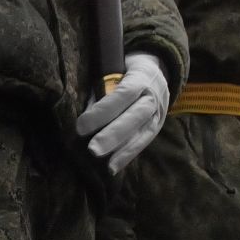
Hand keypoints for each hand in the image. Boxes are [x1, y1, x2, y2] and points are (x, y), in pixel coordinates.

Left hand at [77, 53, 169, 174]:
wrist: (155, 73)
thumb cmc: (124, 72)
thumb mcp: (113, 73)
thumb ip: (99, 94)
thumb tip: (82, 120)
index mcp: (141, 77)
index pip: (122, 95)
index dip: (102, 111)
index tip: (81, 126)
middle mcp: (152, 96)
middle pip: (135, 117)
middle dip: (113, 135)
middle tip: (93, 150)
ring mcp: (158, 113)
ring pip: (143, 132)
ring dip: (123, 151)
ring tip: (106, 165)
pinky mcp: (156, 127)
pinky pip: (143, 142)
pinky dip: (128, 156)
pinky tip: (113, 168)